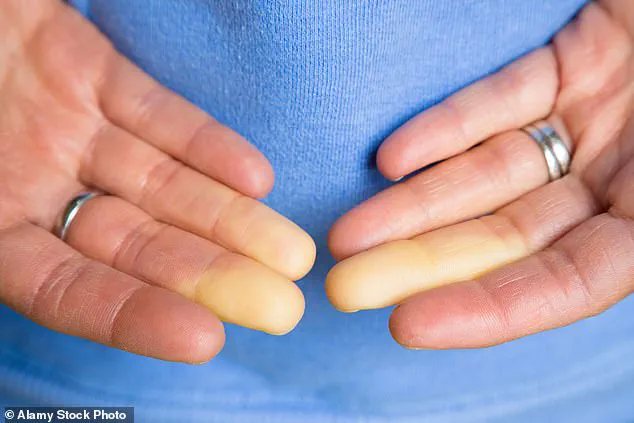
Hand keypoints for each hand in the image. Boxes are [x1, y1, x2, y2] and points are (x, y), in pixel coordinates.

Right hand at [0, 0, 314, 362]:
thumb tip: (12, 271)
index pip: (69, 290)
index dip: (134, 316)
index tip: (205, 340)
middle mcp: (27, 187)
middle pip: (135, 243)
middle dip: (208, 275)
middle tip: (282, 308)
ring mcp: (61, 129)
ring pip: (159, 184)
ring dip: (227, 218)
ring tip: (288, 253)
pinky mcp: (84, 70)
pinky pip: (152, 112)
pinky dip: (202, 143)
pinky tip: (255, 178)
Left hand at [327, 1, 633, 347]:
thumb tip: (595, 268)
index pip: (566, 283)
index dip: (489, 310)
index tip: (406, 325)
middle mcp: (629, 179)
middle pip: (509, 234)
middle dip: (426, 262)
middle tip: (347, 286)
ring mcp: (600, 119)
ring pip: (490, 173)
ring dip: (415, 203)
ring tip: (349, 234)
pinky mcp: (576, 61)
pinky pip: (503, 99)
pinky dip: (448, 126)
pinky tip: (390, 157)